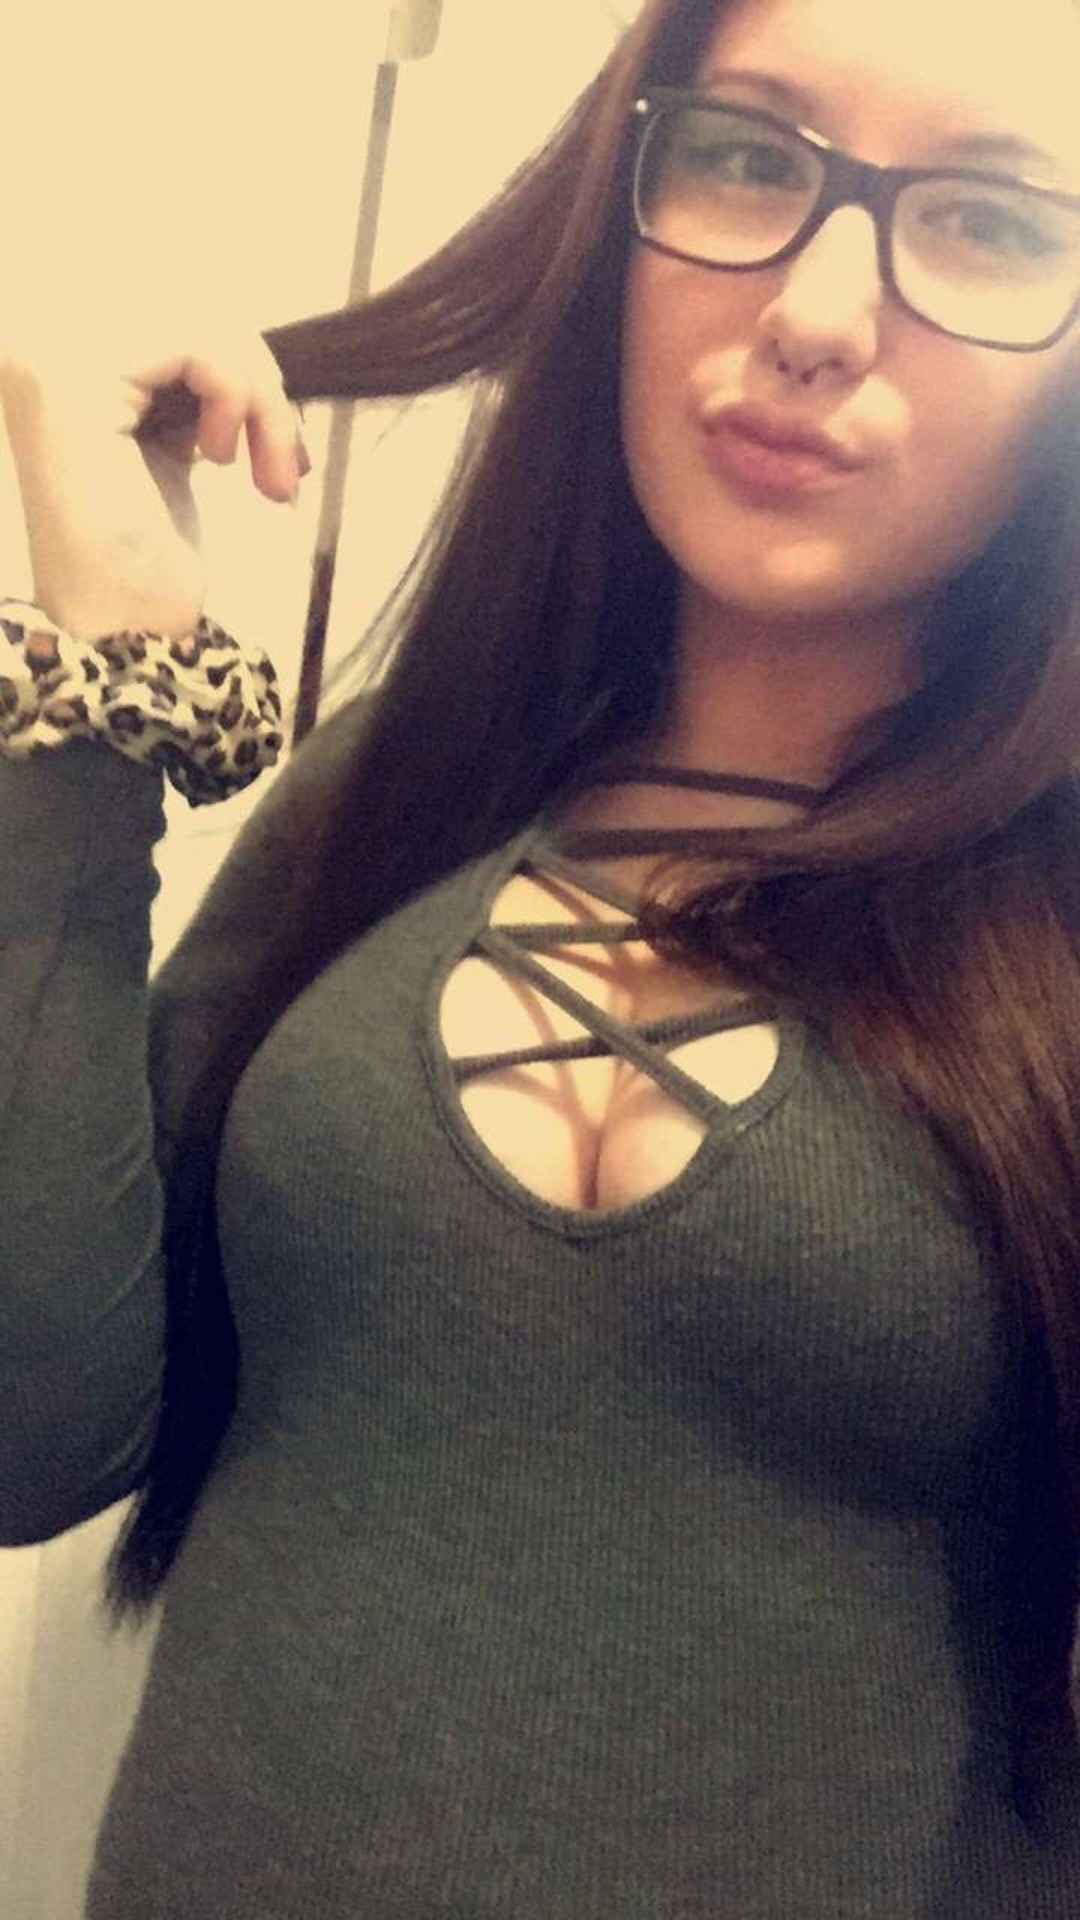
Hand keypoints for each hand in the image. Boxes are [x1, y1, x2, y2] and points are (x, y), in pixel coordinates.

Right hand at [0, 322, 307, 639]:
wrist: (125, 629)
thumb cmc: (150, 558)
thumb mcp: (175, 441)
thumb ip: (190, 382)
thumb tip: (248, 342)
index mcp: (70, 361)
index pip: (177, 316)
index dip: (244, 370)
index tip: (281, 451)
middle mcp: (48, 345)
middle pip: (191, 309)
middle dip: (259, 386)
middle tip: (286, 469)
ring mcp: (53, 356)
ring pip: (200, 323)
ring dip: (259, 401)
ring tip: (269, 474)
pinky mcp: (72, 377)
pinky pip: (195, 343)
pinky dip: (237, 398)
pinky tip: (217, 459)